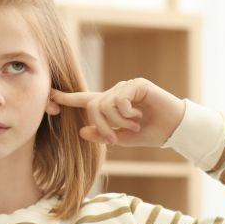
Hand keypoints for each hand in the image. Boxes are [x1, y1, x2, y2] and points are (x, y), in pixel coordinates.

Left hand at [51, 78, 184, 147]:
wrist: (174, 129)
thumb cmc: (150, 133)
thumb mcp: (122, 138)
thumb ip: (102, 134)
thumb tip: (81, 131)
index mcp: (111, 105)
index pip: (85, 100)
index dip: (67, 98)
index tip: (50, 95)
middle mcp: (116, 93)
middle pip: (92, 107)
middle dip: (100, 126)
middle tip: (113, 139)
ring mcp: (126, 87)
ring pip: (105, 104)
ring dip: (117, 122)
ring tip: (133, 126)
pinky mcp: (137, 84)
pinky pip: (120, 99)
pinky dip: (126, 113)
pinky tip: (139, 116)